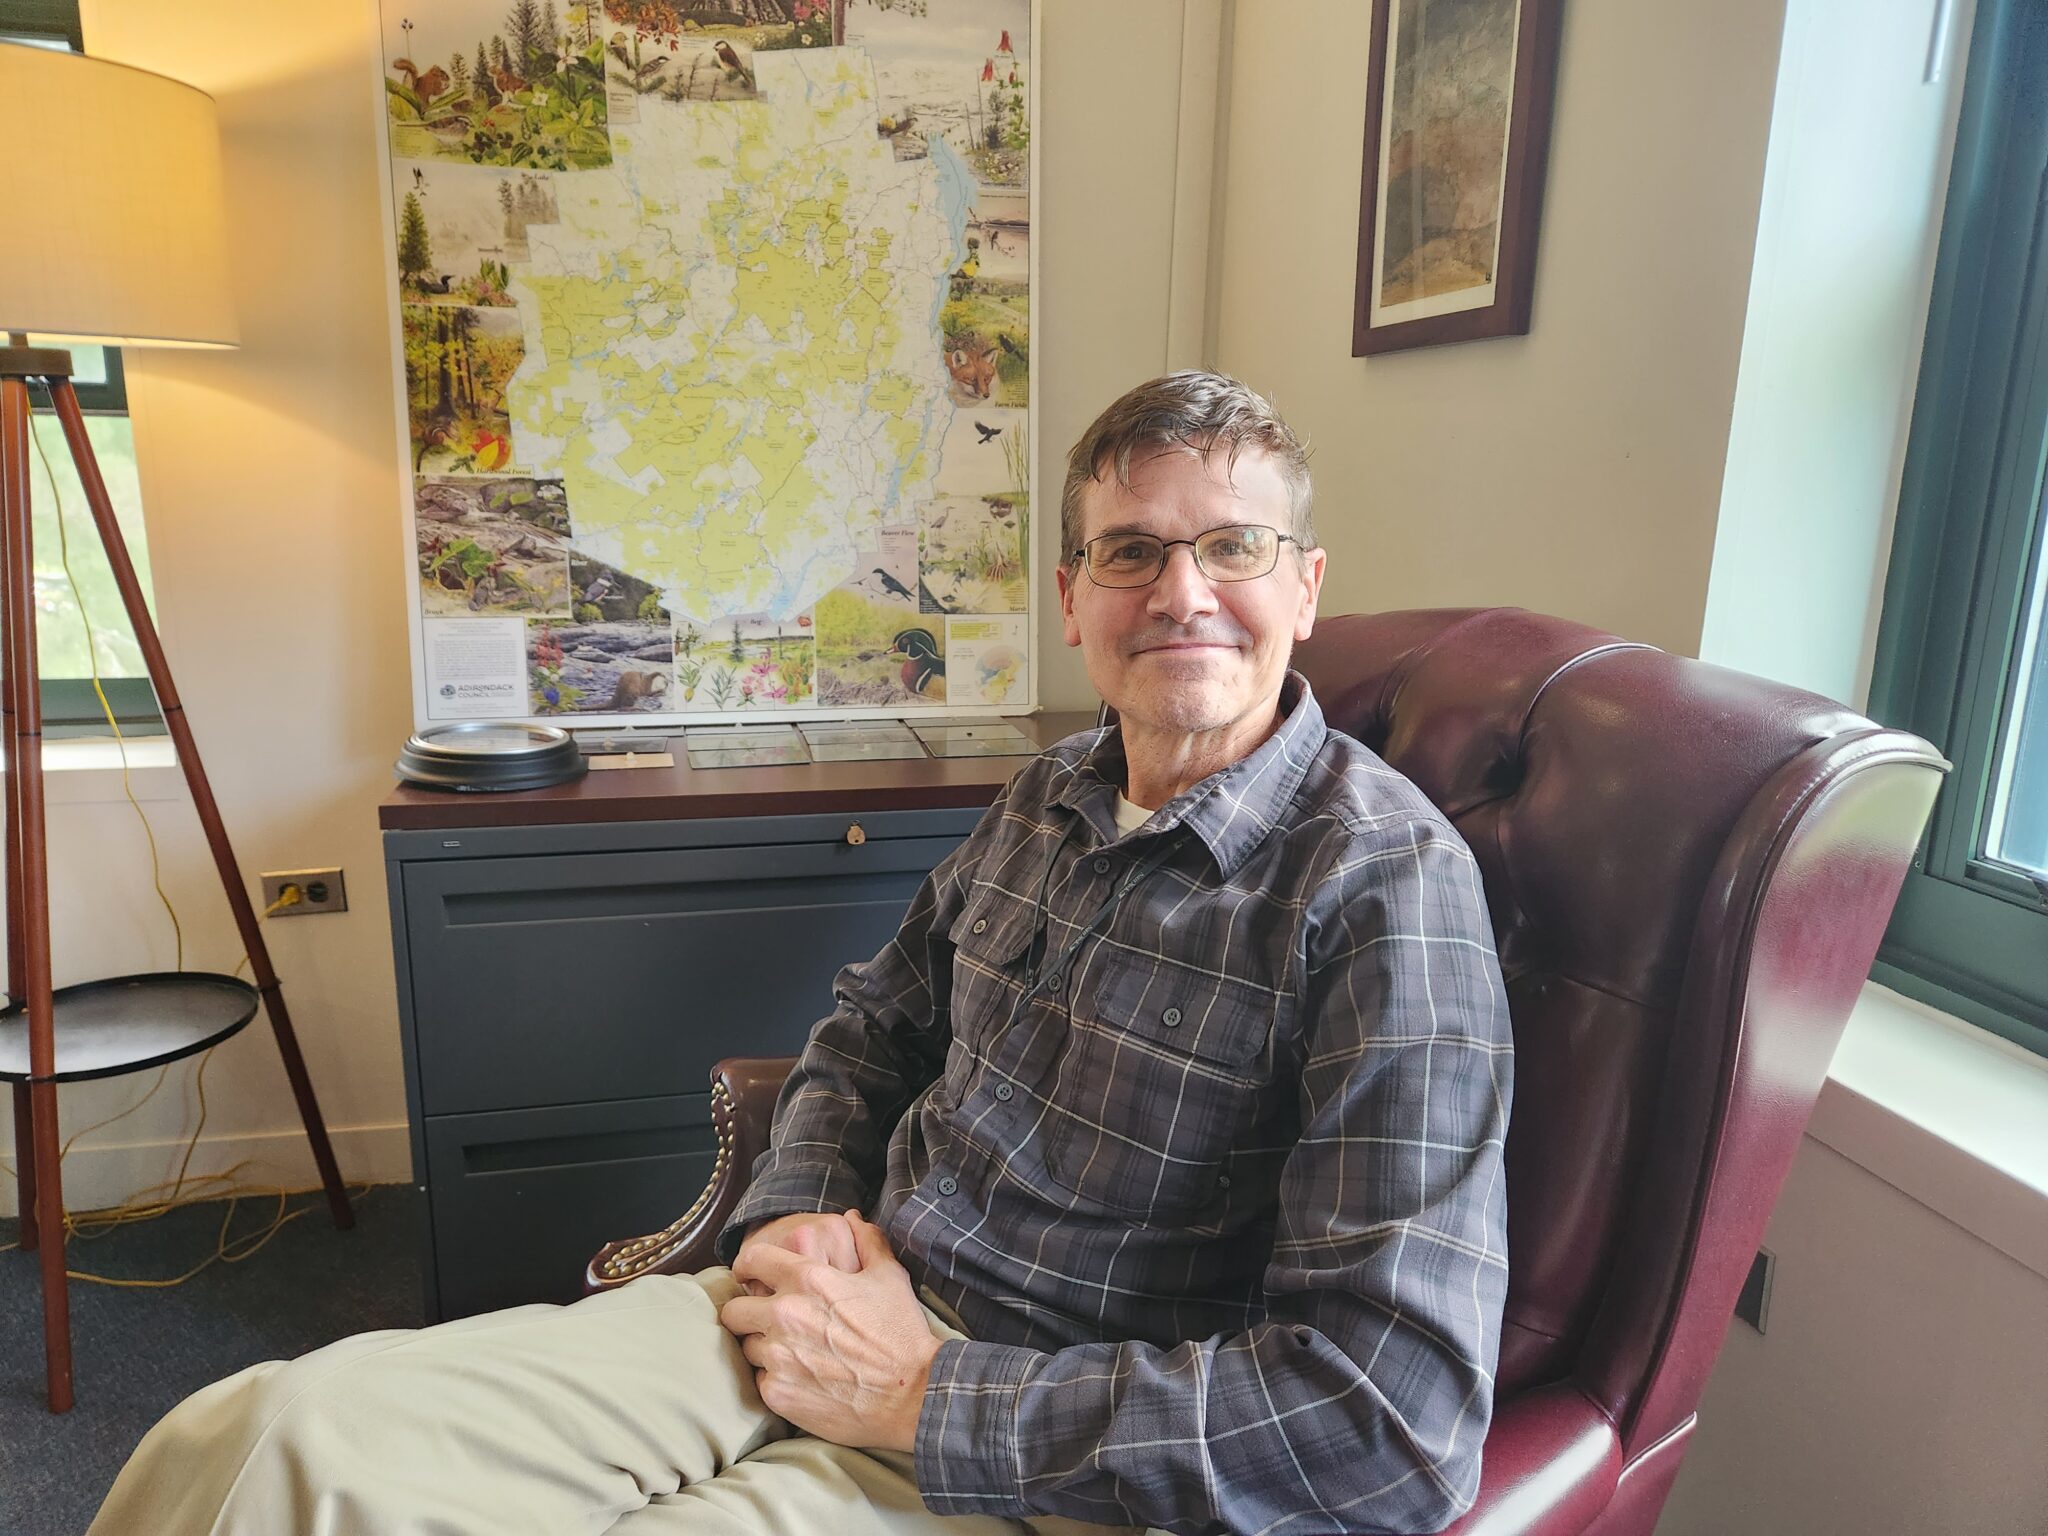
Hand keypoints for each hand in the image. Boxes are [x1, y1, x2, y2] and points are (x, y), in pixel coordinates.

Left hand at [719, 1211, 941, 1452]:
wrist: (910, 1394)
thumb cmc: (900, 1333)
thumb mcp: (889, 1277)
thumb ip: (867, 1240)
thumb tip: (852, 1218)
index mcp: (808, 1279)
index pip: (752, 1260)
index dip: (748, 1267)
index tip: (751, 1277)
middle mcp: (785, 1315)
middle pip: (734, 1310)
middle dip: (747, 1313)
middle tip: (767, 1321)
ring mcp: (778, 1356)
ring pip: (747, 1348)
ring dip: (764, 1347)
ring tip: (791, 1352)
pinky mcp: (778, 1393)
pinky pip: (760, 1380)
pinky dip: (776, 1379)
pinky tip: (801, 1378)